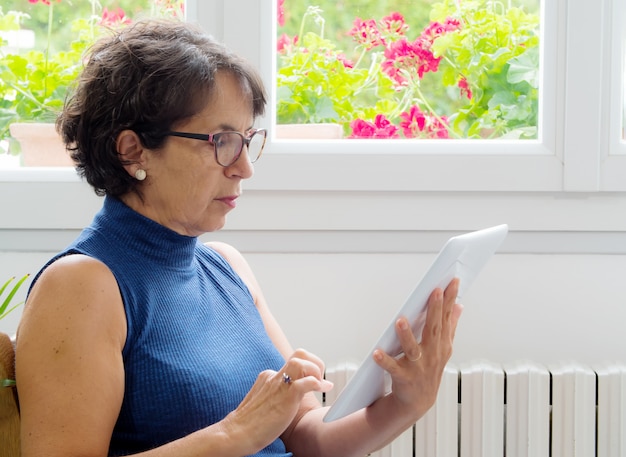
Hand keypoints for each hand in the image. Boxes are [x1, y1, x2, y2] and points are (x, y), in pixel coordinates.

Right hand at [221, 348, 332, 453]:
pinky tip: (323, 389)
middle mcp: (274, 376)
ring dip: (316, 371)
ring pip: (301, 362)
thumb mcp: (264, 403)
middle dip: (314, 362)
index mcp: (268, 376)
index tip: (315, 381)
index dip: (308, 370)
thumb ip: (275, 396)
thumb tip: (290, 400)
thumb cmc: (251, 424)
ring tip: (321, 385)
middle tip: (320, 378)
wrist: (237, 433)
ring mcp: (279, 384)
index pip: (293, 363)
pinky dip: (317, 383)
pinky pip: (306, 382)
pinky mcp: (286, 396)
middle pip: (299, 354)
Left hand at [373, 278, 461, 418]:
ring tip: (400, 320)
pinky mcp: (404, 378)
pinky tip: (377, 353)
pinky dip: (385, 361)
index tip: (453, 282)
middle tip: (435, 291)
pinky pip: (393, 368)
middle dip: (435, 310)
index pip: (447, 318)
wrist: (417, 402)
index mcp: (442, 344)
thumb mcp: (443, 348)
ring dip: (406, 335)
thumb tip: (460, 306)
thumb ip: (451, 326)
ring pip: (412, 349)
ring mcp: (418, 367)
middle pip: (433, 329)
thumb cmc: (429, 369)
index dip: (451, 300)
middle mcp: (432, 354)